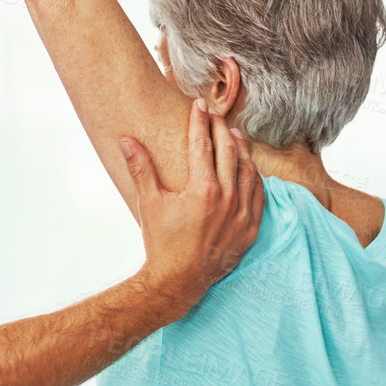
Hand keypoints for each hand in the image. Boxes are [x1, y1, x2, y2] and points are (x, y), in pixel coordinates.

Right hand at [122, 98, 263, 314]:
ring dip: (242, 149)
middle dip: (222, 128)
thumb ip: (140, 169)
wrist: (179, 281)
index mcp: (203, 190)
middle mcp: (228, 199)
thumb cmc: (161, 242)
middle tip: (215, 115)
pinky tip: (249, 167)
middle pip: (230, 151)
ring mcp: (243, 214)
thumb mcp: (149, 203)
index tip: (199, 105)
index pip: (203, 144)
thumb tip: (126, 140)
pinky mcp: (251, 228)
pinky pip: (259, 194)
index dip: (200, 121)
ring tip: (234, 134)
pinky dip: (255, 176)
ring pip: (249, 170)